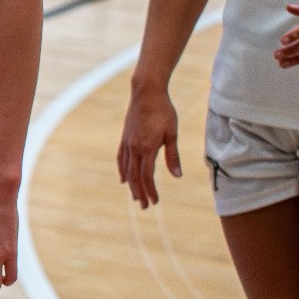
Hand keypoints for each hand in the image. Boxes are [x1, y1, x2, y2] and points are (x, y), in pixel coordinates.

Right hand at [116, 86, 180, 208]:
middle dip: (140, 192)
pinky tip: (123, 179)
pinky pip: (121, 158)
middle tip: (144, 207)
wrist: (146, 92)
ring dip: (131, 185)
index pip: (147, 175)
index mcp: (147, 147)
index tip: (155, 202)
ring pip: (127, 169)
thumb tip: (177, 176)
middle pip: (135, 176)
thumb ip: (173, 156)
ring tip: (135, 196)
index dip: (151, 190)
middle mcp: (134, 147)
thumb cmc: (163, 111)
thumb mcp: (172, 133)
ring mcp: (127, 143)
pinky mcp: (125, 138)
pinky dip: (122, 170)